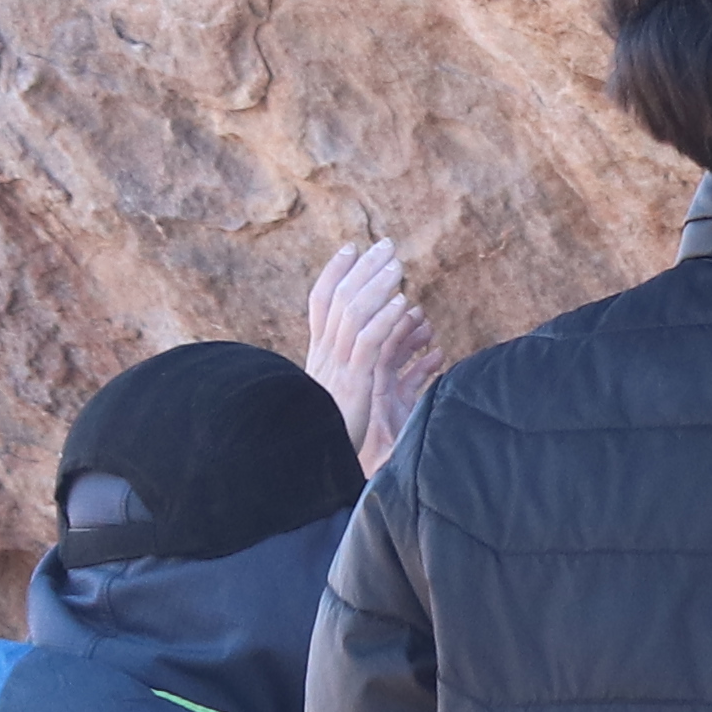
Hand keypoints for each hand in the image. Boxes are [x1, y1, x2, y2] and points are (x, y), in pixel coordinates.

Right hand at [304, 237, 449, 468]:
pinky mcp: (352, 386)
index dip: (334, 273)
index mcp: (317, 356)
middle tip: (387, 245)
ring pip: (353, 315)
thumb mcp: (332, 397)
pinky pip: (367, 345)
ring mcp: (336, 369)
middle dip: (363, 269)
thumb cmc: (325, 434)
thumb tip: (352, 353)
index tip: (351, 248)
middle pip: (340, 299)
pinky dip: (384, 321)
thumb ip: (343, 372)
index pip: (320, 304)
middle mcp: (323, 356)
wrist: (309, 466)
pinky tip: (402, 305)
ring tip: (398, 264)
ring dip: (377, 286)